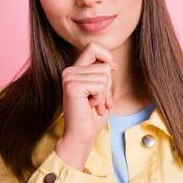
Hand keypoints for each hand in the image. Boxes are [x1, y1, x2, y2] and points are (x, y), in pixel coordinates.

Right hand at [54, 42, 116, 169]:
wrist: (81, 135)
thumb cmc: (92, 116)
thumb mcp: (102, 90)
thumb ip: (103, 74)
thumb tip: (111, 64)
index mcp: (75, 69)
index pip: (93, 47)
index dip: (107, 56)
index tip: (113, 69)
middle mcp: (69, 70)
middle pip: (105, 65)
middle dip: (108, 86)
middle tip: (99, 102)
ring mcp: (69, 77)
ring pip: (104, 75)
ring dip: (105, 94)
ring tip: (94, 105)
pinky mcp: (72, 86)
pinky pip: (100, 85)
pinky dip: (101, 98)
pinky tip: (91, 106)